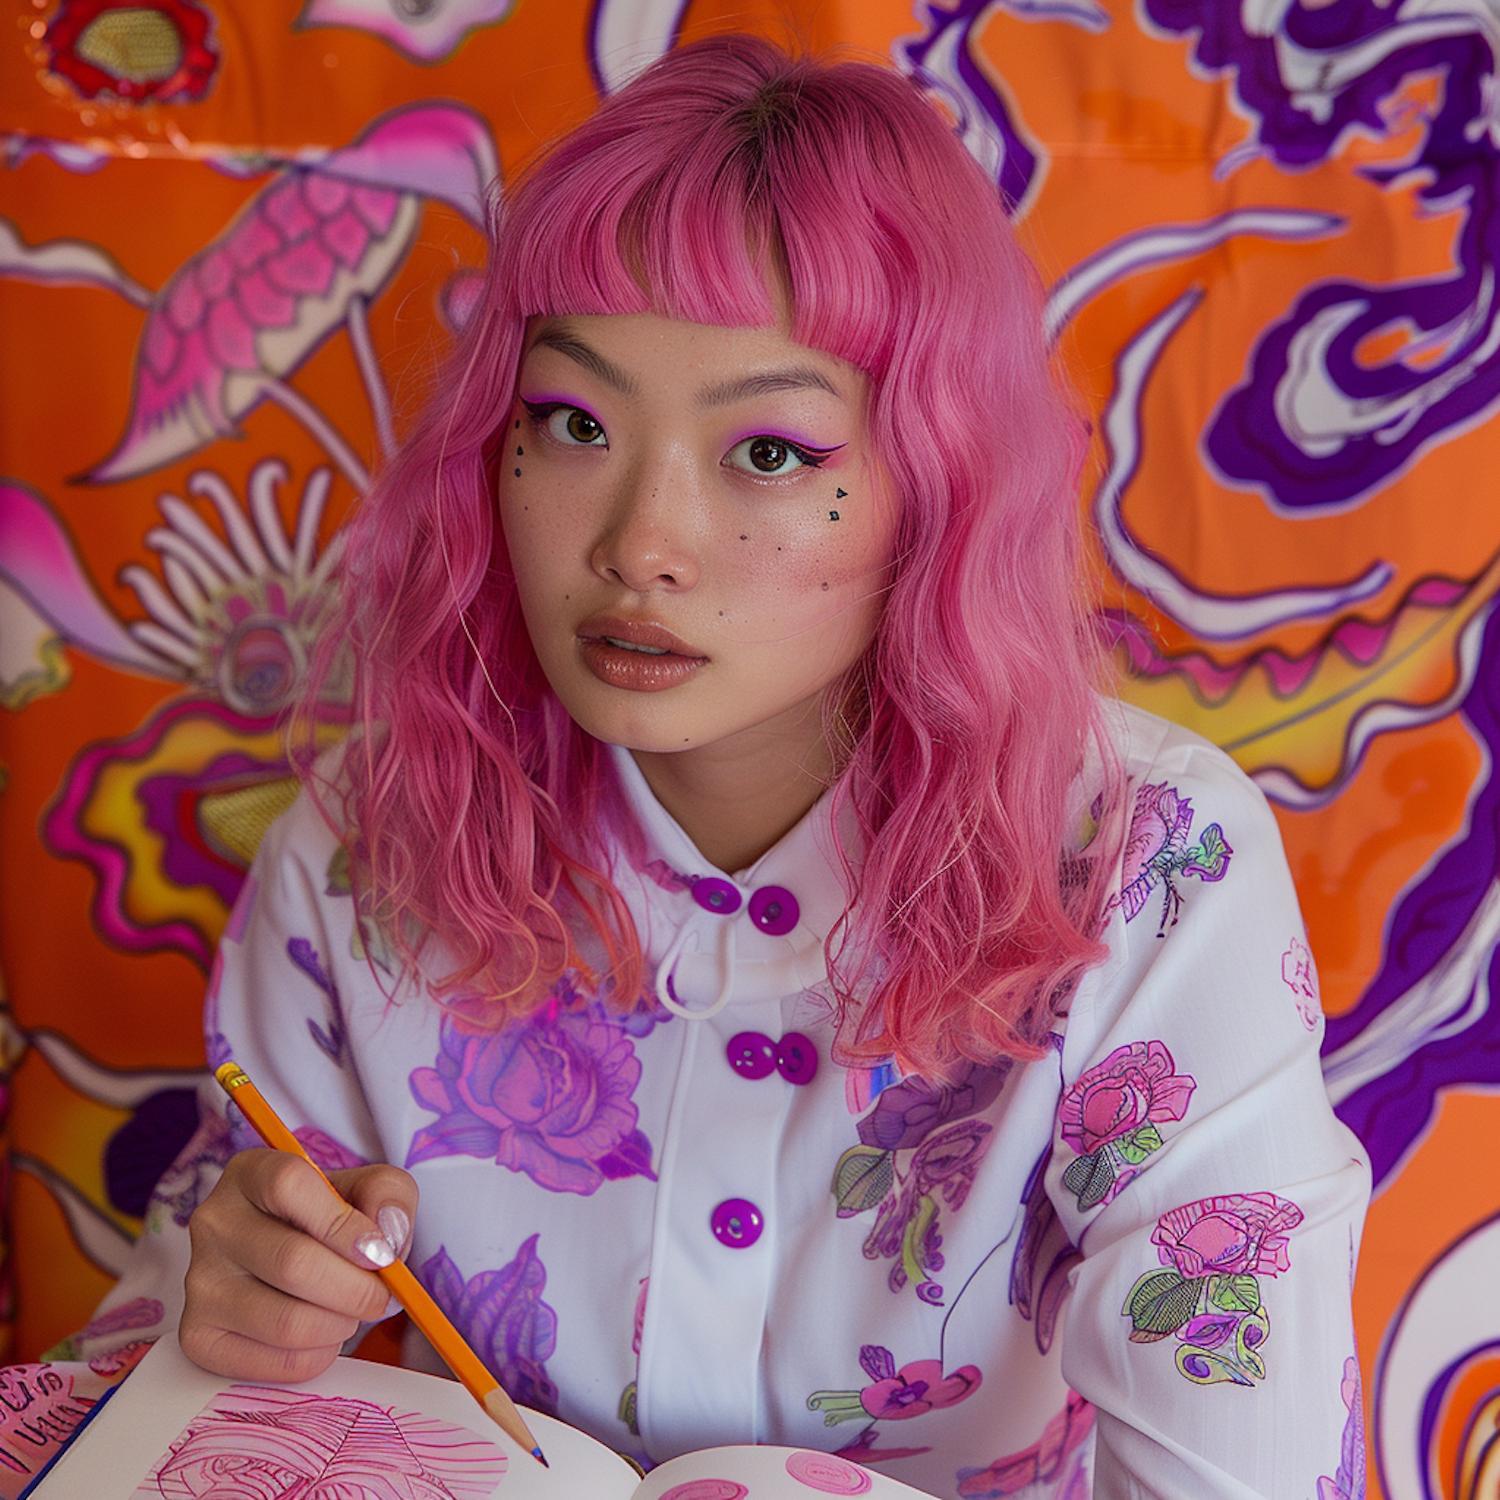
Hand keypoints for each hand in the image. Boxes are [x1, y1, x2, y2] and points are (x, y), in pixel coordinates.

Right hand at [181, 1149, 418, 1382]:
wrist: (289, 1257)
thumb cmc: (330, 1216)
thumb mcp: (368, 1186)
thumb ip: (388, 1195)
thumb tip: (385, 1238)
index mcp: (251, 1172)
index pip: (289, 1186)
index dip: (344, 1225)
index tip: (379, 1252)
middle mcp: (214, 1222)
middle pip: (293, 1263)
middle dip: (357, 1289)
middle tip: (382, 1297)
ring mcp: (199, 1282)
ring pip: (285, 1321)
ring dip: (339, 1325)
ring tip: (351, 1313)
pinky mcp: (199, 1336)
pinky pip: (272, 1362)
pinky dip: (317, 1355)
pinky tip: (325, 1334)